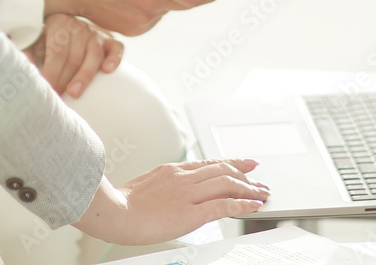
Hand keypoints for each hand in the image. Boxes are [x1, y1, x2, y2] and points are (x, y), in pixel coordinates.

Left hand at [24, 13, 122, 97]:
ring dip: (85, 75)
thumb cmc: (46, 41)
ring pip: (94, 54)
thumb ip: (26, 54)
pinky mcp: (109, 41)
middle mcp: (79, 26)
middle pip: (75, 56)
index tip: (46, 89)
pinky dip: (114, 59)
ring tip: (75, 93)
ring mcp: (95, 33)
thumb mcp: (34, 44)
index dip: (51, 72)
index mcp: (58, 22)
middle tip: (58, 98)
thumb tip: (19, 68)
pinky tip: (107, 71)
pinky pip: (116, 48)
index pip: (57, 50)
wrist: (63, 29)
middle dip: (65, 79)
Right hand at [73, 159, 267, 244]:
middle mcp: (183, 177)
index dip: (229, 163)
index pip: (208, 163)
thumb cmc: (123, 204)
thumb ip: (165, 185)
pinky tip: (253, 205)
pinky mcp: (191, 212)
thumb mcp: (146, 186)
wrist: (114, 212)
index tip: (243, 163)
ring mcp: (188, 193)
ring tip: (261, 193)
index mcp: (172, 170)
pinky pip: (224, 205)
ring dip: (248, 188)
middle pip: (221, 169)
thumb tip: (175, 192)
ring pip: (227, 183)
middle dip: (244, 173)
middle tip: (259, 177)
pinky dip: (242, 204)